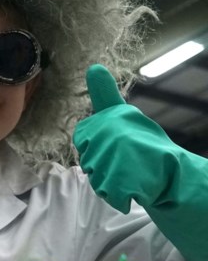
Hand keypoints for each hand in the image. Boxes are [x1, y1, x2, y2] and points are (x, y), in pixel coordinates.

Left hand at [74, 64, 185, 212]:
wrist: (177, 173)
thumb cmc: (148, 145)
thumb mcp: (124, 115)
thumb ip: (105, 96)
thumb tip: (92, 66)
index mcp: (111, 116)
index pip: (83, 135)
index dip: (96, 143)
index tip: (115, 141)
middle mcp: (110, 134)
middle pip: (86, 159)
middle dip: (102, 164)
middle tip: (127, 159)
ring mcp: (112, 158)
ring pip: (95, 176)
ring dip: (110, 179)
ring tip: (132, 171)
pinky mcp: (117, 182)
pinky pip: (105, 192)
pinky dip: (117, 194)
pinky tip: (134, 185)